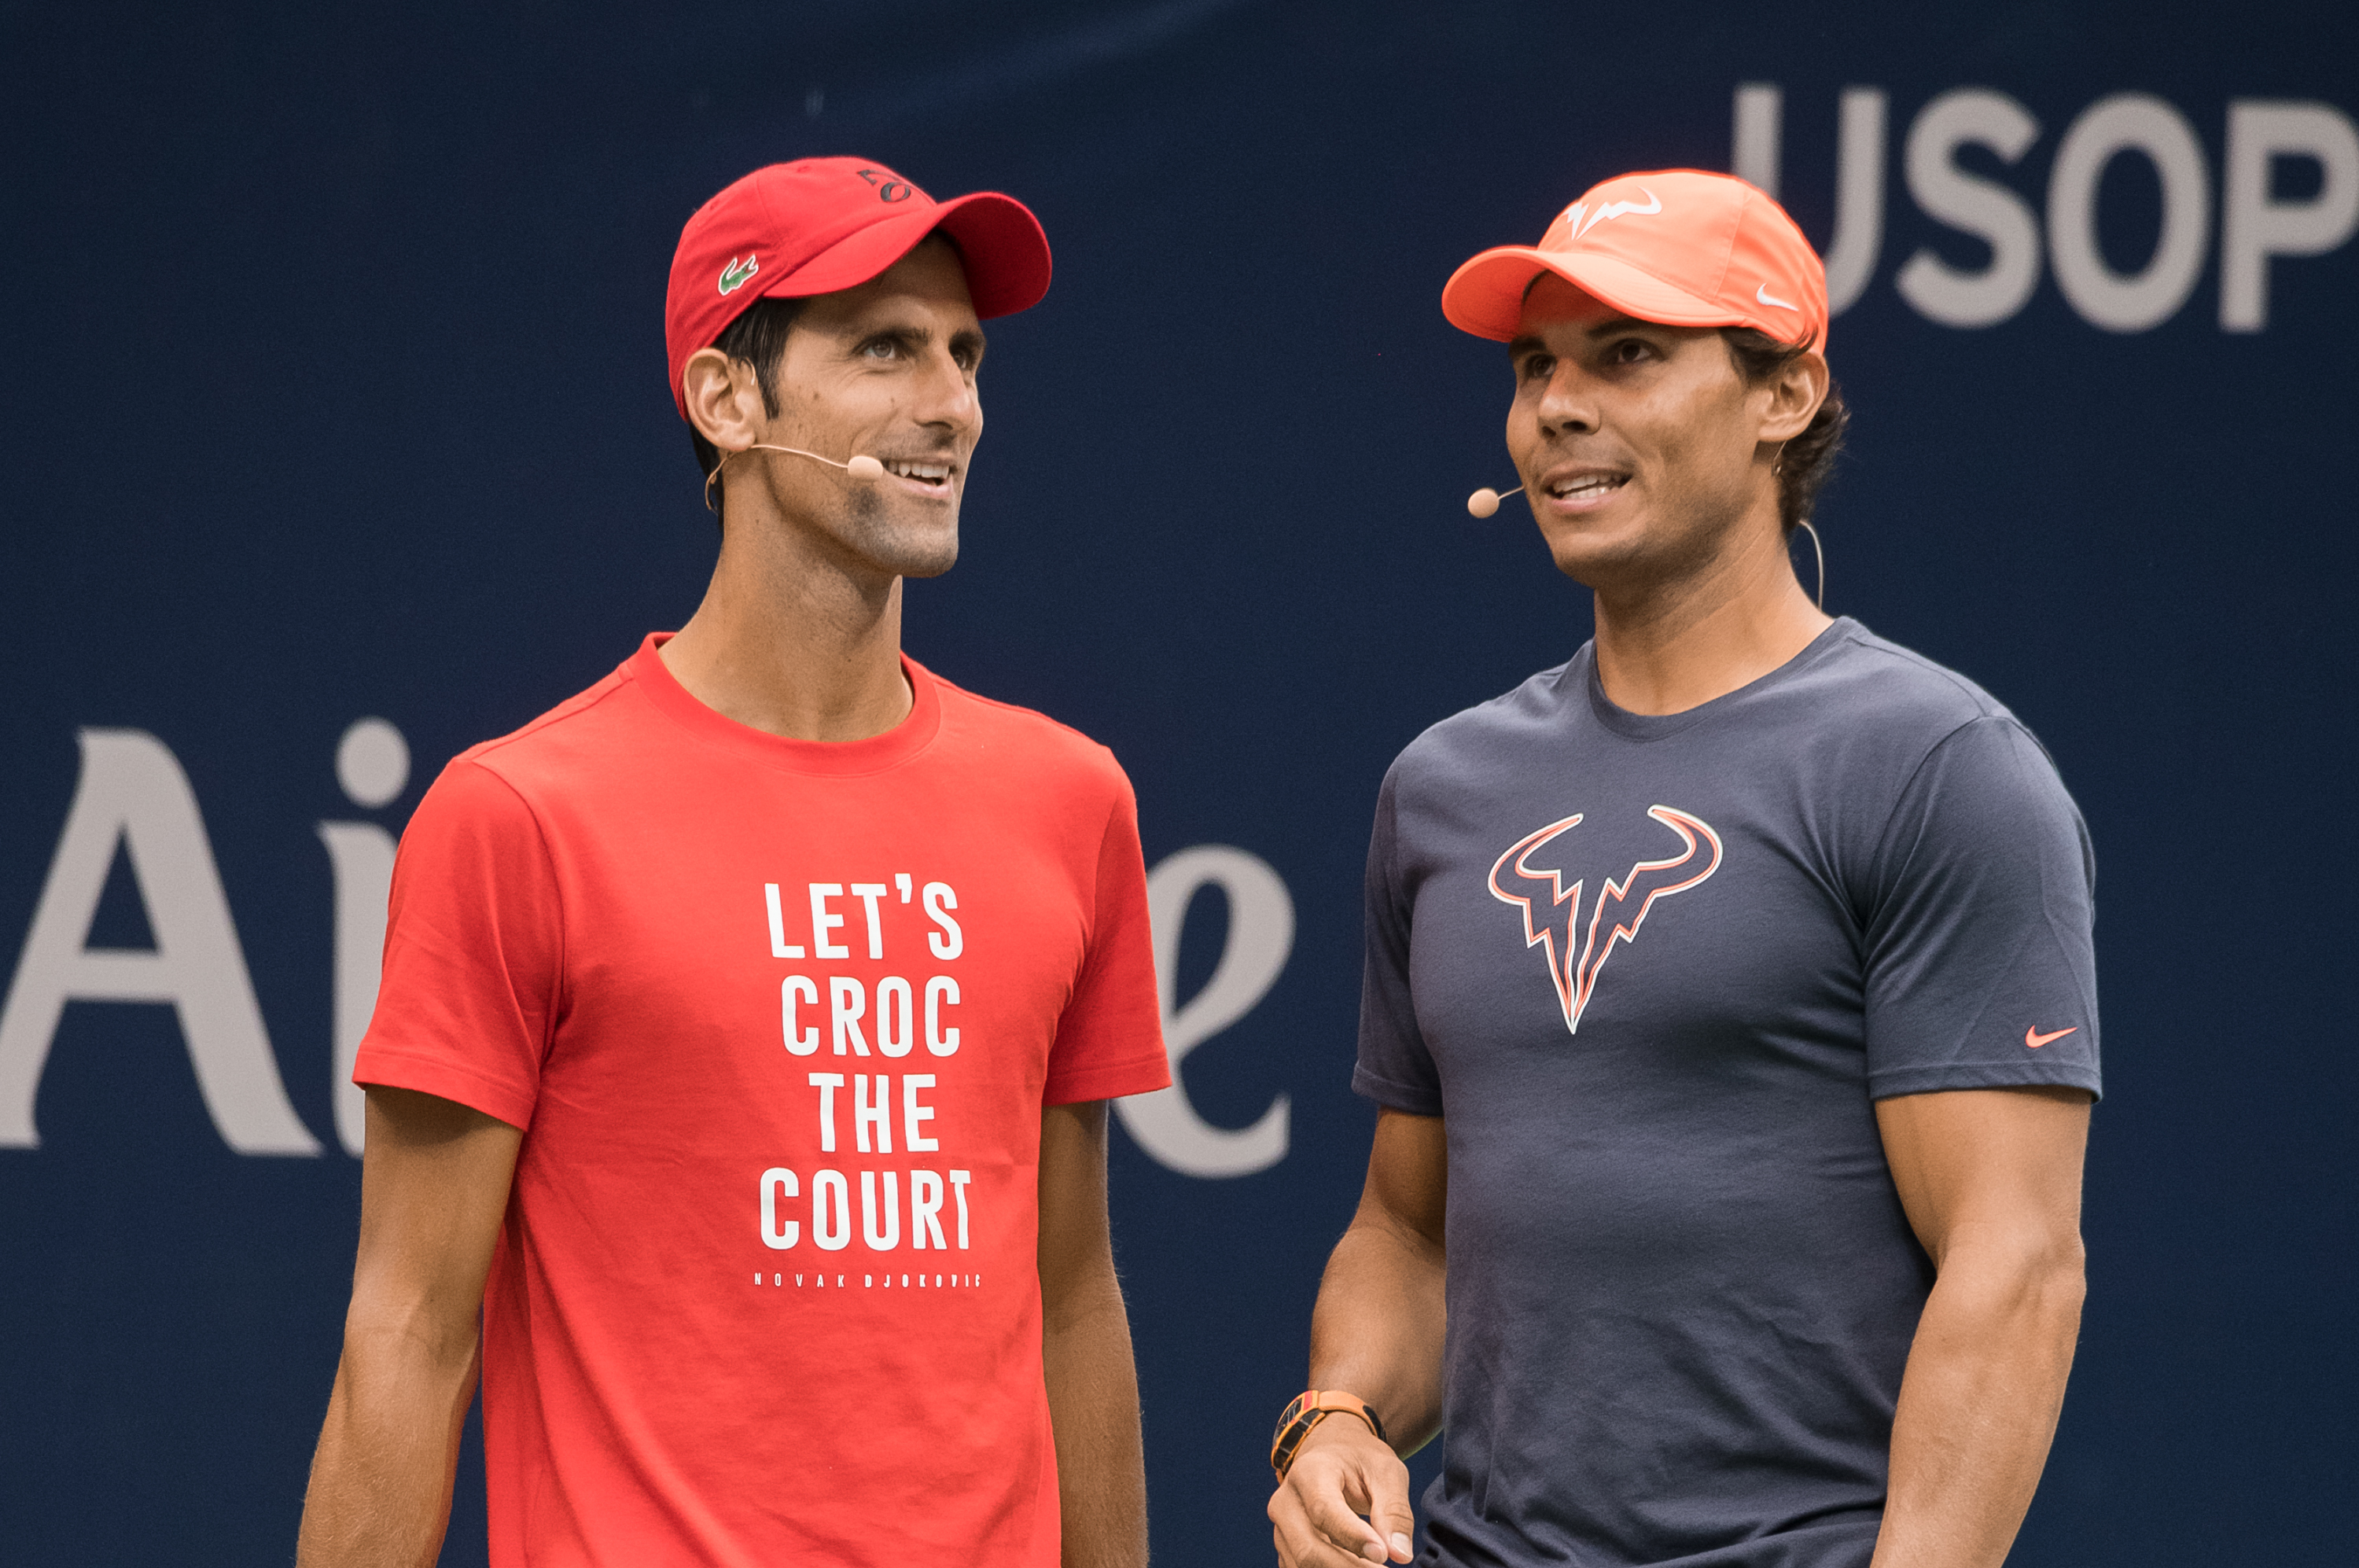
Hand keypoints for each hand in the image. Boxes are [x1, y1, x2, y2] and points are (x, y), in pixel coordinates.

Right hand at [1267, 1414, 1414, 1565]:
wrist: (1334, 1455)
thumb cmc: (1361, 1462)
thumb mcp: (1387, 1472)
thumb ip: (1394, 1511)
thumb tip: (1400, 1554)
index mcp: (1309, 1472)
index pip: (1324, 1511)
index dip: (1353, 1537)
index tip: (1383, 1555)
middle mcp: (1286, 1501)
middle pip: (1308, 1549)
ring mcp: (1281, 1527)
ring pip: (1304, 1567)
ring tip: (1375, 1567)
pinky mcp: (1285, 1547)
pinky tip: (1359, 1566)